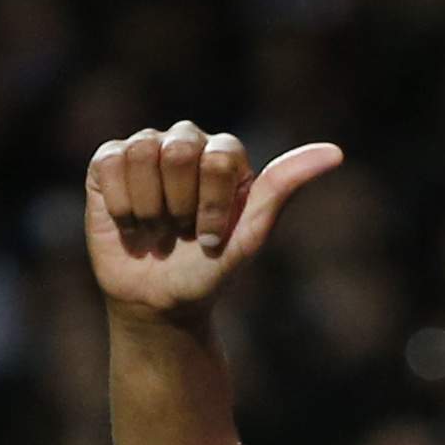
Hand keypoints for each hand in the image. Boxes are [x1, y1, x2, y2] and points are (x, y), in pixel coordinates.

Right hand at [84, 121, 341, 320]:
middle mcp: (188, 143)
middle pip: (179, 149)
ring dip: (149, 207)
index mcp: (226, 156)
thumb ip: (284, 188)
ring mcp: (147, 149)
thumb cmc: (210, 270)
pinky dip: (122, 203)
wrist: (159, 301)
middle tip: (181, 233)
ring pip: (143, 152)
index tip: (211, 241)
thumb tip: (335, 152)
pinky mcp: (108, 162)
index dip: (210, 206)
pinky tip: (131, 224)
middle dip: (179, 205)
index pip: (218, 158)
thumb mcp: (250, 235)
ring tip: (157, 230)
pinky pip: (110, 161)